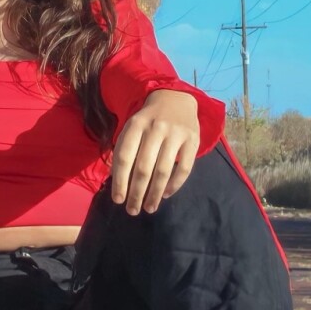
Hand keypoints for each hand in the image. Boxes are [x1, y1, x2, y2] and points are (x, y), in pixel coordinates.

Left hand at [110, 90, 199, 214]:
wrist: (175, 98)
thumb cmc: (148, 120)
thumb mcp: (132, 128)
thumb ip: (124, 150)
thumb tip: (117, 182)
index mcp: (136, 125)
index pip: (125, 157)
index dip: (120, 181)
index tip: (117, 200)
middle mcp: (155, 128)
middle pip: (143, 168)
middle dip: (136, 193)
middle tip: (132, 210)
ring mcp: (175, 134)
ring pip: (163, 171)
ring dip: (155, 194)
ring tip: (149, 208)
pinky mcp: (192, 140)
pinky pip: (184, 168)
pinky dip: (175, 184)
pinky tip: (166, 194)